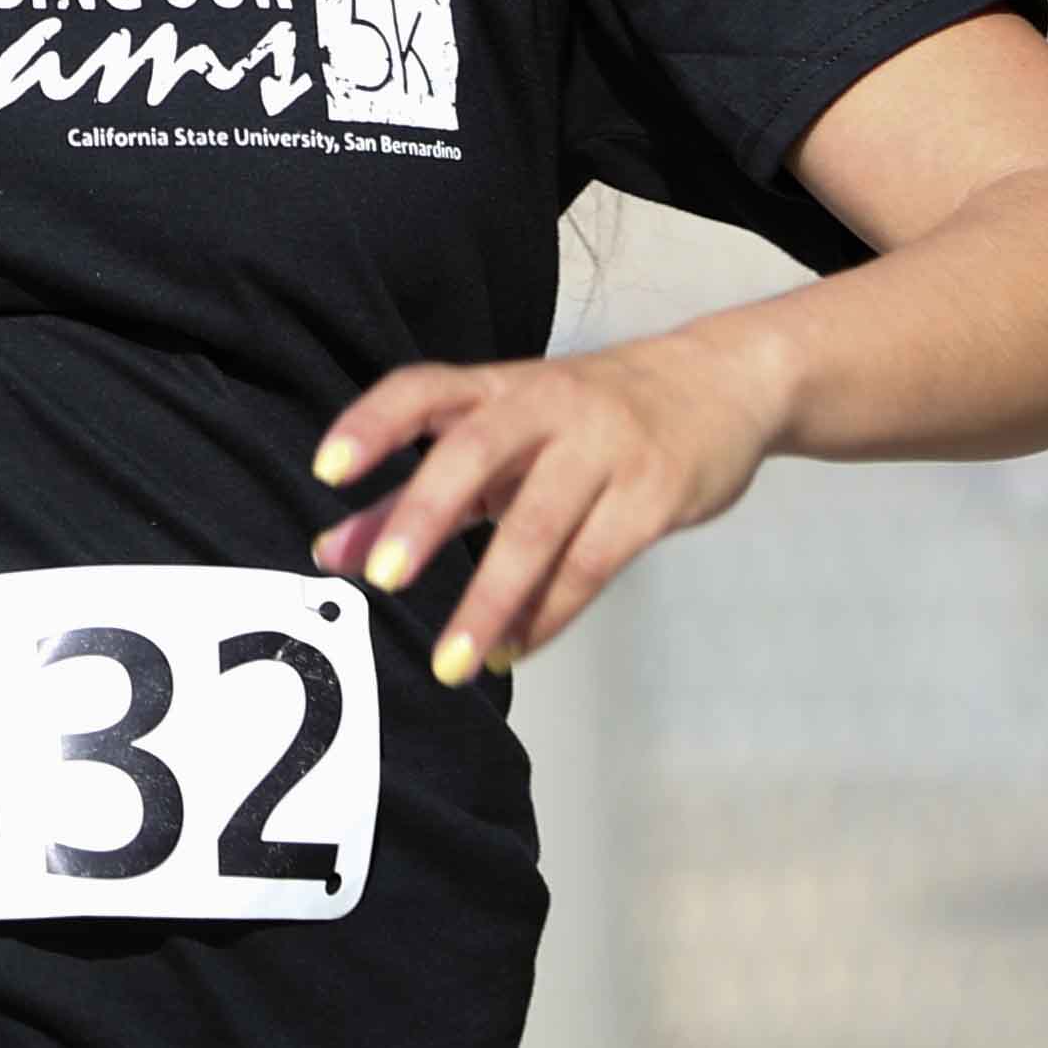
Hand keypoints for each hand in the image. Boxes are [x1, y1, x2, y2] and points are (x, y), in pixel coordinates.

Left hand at [305, 320, 782, 683]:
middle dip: (427, 513)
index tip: (327, 470)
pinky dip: (549, 613)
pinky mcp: (653, 495)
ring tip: (452, 663)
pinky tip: (511, 649)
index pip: (423, 388)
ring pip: (539, 525)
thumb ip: (415, 493)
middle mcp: (547, 406)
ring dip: (490, 598)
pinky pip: (593, 562)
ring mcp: (606, 448)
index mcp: (499, 387)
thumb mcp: (503, 439)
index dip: (373, 424)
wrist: (720, 384)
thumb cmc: (587, 418)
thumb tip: (330, 553)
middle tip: (385, 578)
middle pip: (476, 451)